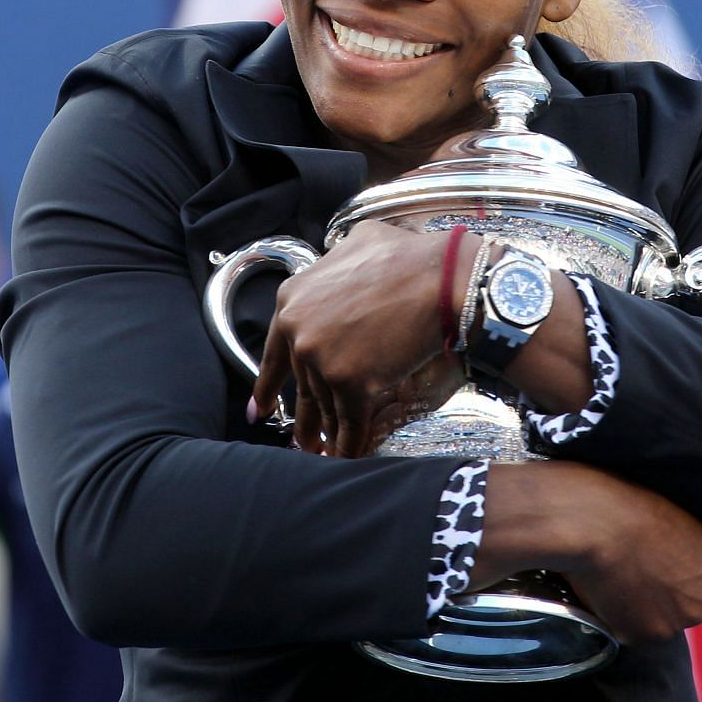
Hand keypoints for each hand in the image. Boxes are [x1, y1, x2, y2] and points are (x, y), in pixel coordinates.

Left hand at [251, 222, 461, 457]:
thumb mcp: (357, 243)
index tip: (260, 409)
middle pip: (301, 385)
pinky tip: (347, 458)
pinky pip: (348, 422)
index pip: (274, 352)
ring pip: (323, 407)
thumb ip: (336, 260)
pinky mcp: (350, 384)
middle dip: (302, 417)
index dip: (268, 385)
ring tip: (322, 454)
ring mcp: (321, 359)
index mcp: (292, 298)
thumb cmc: (408, 258)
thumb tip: (337, 261)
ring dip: (325, 435)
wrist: (441, 278)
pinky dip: (349, 445)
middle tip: (301, 440)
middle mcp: (299, 330)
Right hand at [560, 473, 701, 643]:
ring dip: (649, 606)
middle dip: (673, 588)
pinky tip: (608, 592)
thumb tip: (681, 543)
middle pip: (694, 597)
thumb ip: (694, 531)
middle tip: (641, 566)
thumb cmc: (632, 501)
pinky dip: (623, 618)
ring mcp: (680, 618)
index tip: (665, 550)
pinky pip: (636, 630)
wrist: (598, 524)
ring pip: (666, 617)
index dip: (688, 558)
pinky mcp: (647, 636)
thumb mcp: (680, 505)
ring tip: (620, 578)